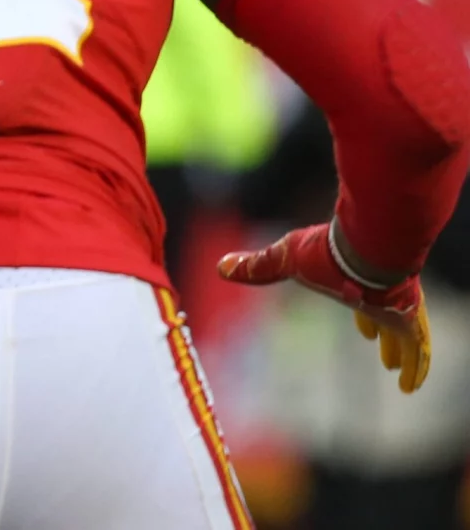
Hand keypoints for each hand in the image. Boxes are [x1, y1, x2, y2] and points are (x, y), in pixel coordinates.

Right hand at [219, 220, 431, 392]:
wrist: (365, 250)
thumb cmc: (324, 253)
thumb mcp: (283, 259)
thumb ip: (257, 267)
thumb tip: (221, 266)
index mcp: (351, 283)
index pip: (361, 304)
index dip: (364, 318)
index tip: (367, 331)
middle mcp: (378, 296)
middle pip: (384, 321)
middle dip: (385, 338)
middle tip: (385, 357)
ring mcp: (397, 308)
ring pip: (404, 339)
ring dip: (402, 356)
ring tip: (398, 373)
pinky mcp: (409, 320)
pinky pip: (417, 350)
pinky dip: (416, 369)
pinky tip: (411, 386)